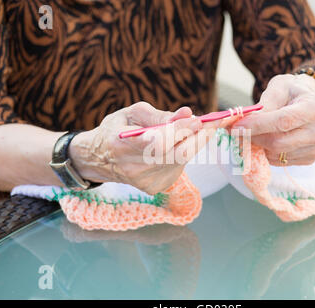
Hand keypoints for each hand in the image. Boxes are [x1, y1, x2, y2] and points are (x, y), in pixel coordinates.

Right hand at [69, 102, 214, 193]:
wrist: (101, 160)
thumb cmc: (118, 130)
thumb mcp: (131, 114)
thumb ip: (159, 114)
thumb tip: (187, 113)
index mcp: (121, 145)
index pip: (158, 142)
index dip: (181, 131)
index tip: (198, 119)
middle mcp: (133, 168)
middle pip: (177, 155)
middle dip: (199, 136)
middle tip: (213, 122)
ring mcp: (145, 181)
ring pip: (181, 160)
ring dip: (194, 142)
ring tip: (195, 128)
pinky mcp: (154, 188)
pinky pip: (178, 168)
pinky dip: (183, 153)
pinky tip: (176, 146)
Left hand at [232, 74, 314, 165]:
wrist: (309, 103)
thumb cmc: (291, 93)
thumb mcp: (278, 87)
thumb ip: (264, 104)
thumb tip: (243, 122)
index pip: (283, 121)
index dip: (257, 126)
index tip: (236, 127)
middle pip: (278, 142)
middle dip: (253, 138)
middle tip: (236, 133)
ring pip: (276, 154)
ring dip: (258, 146)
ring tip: (251, 134)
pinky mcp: (310, 159)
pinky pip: (280, 161)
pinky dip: (267, 153)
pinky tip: (266, 141)